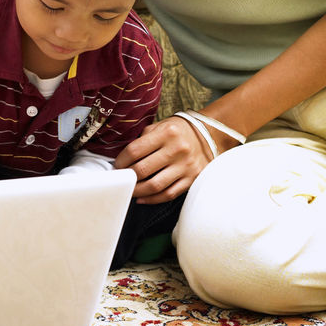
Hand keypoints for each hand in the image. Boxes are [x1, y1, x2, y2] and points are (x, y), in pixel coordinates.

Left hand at [114, 115, 237, 203]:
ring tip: (129, 190)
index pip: (135, 150)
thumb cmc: (177, 131)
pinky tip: (143, 198)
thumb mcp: (160, 126)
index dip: (121, 160)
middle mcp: (177, 150)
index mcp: (166, 133)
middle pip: (143, 169)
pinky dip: (153, 199)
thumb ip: (143, 138)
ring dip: (137, 191)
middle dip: (127, 177)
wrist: (208, 136)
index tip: (117, 166)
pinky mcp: (192, 179)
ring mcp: (186, 166)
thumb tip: (123, 157)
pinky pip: (169, 194)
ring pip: (155, 185)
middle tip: (120, 179)